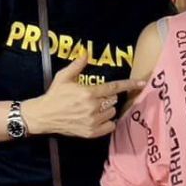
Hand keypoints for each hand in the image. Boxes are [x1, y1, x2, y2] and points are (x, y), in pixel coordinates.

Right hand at [24, 57, 144, 139]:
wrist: (43, 116)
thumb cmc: (54, 95)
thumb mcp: (63, 77)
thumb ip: (77, 65)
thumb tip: (86, 53)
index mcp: (88, 93)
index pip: (114, 88)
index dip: (130, 84)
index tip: (142, 83)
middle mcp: (92, 107)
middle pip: (113, 100)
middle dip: (108, 96)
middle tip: (95, 96)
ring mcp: (92, 121)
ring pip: (112, 113)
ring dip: (107, 109)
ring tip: (93, 107)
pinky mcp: (90, 133)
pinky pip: (110, 126)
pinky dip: (107, 122)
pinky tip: (98, 118)